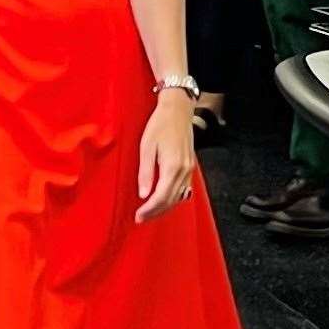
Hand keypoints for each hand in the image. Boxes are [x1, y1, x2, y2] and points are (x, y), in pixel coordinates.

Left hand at [136, 90, 196, 222]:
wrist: (177, 110)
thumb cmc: (160, 124)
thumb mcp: (146, 147)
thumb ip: (145, 172)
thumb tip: (143, 194)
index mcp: (173, 167)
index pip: (161, 197)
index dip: (149, 210)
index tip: (138, 216)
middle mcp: (184, 171)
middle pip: (171, 200)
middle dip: (156, 212)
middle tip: (141, 218)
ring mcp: (189, 169)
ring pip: (179, 196)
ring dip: (165, 207)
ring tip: (150, 212)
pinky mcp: (190, 166)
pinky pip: (184, 189)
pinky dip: (173, 198)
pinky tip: (164, 199)